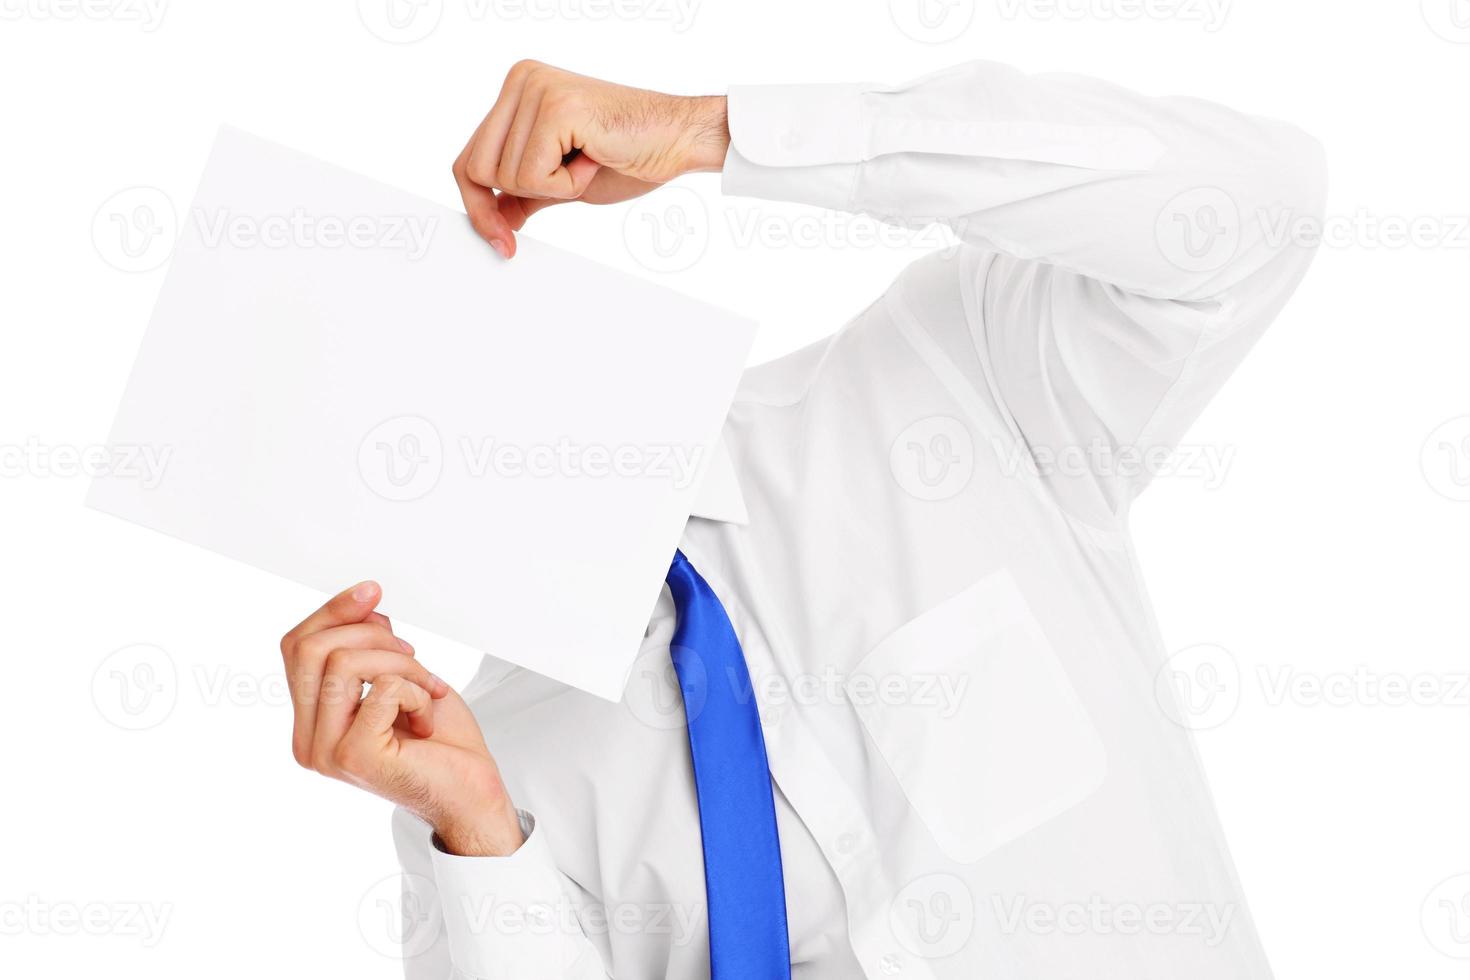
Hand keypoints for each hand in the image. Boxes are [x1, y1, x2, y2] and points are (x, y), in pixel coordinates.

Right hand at [279, 581, 524, 855]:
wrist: (472, 791)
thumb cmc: (440, 740)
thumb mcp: (398, 676)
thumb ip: (367, 645)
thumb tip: (361, 601)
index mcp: (310, 722)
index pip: (296, 647)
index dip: (333, 611)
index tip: (373, 593)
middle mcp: (308, 742)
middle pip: (310, 649)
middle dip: (370, 632)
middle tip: (412, 652)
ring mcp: (327, 753)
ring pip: (344, 662)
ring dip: (402, 663)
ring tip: (426, 688)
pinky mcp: (356, 757)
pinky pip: (383, 688)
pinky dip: (417, 690)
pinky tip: (427, 716)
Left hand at [452, 60, 728, 256]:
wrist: (680, 139)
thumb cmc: (631, 155)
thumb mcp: (563, 181)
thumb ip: (524, 193)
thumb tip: (493, 218)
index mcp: (518, 90)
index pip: (469, 158)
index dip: (479, 206)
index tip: (501, 239)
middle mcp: (520, 82)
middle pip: (477, 169)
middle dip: (515, 199)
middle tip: (567, 186)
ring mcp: (535, 90)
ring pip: (505, 177)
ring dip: (554, 188)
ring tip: (588, 161)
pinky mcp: (555, 108)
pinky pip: (532, 177)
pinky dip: (566, 185)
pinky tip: (593, 159)